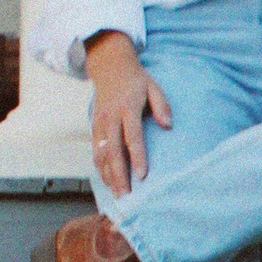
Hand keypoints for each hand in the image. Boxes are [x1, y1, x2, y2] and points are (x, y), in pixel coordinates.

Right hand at [86, 31, 168, 193]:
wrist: (109, 66)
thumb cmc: (136, 79)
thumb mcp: (153, 86)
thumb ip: (162, 105)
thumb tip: (168, 125)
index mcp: (127, 108)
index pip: (132, 137)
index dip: (137, 157)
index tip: (142, 175)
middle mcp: (110, 118)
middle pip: (113, 150)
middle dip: (119, 174)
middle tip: (126, 195)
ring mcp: (99, 123)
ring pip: (101, 154)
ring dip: (107, 175)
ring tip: (117, 194)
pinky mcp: (93, 126)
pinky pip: (95, 150)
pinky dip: (100, 167)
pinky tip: (107, 181)